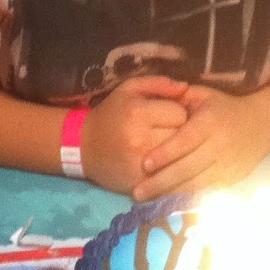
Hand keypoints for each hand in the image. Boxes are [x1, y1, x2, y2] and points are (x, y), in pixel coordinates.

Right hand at [81, 76, 188, 195]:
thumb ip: (159, 84)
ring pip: (180, 160)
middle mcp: (140, 140)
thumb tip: (186, 88)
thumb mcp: (130, 89)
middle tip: (169, 132)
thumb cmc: (111, 114)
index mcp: (138, 113)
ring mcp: (141, 166)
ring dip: (178, 154)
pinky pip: (171, 179)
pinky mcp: (141, 185)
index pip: (180, 114)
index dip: (177, 113)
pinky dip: (172, 173)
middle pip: (183, 138)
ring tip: (168, 148)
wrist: (83, 147)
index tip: (169, 116)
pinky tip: (166, 166)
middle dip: (180, 134)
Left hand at [133, 86, 269, 198]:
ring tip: (147, 200)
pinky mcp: (231, 179)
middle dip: (161, 181)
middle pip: (188, 167)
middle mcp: (220, 145)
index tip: (144, 164)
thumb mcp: (203, 94)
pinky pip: (206, 191)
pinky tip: (167, 202)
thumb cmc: (222, 107)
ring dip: (170, 193)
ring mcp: (227, 165)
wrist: (261, 124)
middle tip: (137, 191)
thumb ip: (177, 98)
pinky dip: (186, 197)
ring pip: (196, 183)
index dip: (165, 153)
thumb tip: (152, 101)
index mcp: (210, 122)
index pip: (185, 140)